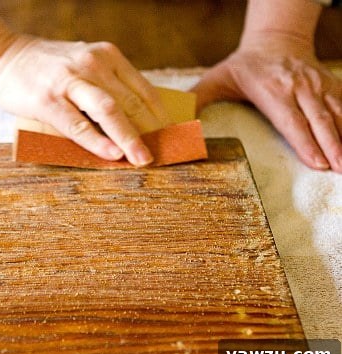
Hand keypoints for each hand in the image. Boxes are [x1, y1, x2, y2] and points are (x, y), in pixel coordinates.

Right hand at [0, 35, 165, 166]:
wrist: (0, 56)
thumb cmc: (44, 67)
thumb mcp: (82, 62)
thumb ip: (105, 83)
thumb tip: (131, 119)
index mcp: (106, 55)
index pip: (143, 89)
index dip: (160, 116)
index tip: (170, 137)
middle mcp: (92, 63)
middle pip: (131, 102)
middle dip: (151, 131)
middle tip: (164, 154)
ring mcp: (69, 81)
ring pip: (110, 111)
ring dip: (130, 138)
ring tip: (143, 159)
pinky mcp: (48, 99)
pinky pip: (78, 125)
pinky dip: (97, 141)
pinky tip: (112, 154)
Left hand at [192, 37, 341, 172]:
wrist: (277, 38)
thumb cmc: (243, 65)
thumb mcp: (216, 78)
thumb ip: (196, 99)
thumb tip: (173, 123)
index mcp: (272, 89)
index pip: (291, 119)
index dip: (304, 141)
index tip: (317, 162)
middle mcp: (299, 87)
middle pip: (319, 120)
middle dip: (332, 147)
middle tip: (339, 171)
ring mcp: (318, 86)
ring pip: (337, 114)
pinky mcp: (331, 86)